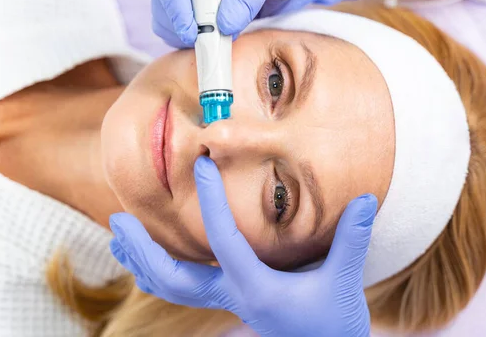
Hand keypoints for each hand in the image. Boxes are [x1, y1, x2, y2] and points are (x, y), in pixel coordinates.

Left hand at [109, 156, 376, 336]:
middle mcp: (232, 297)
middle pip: (171, 279)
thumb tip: (367, 198)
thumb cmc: (334, 322)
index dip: (212, 200)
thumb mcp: (345, 281)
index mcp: (256, 289)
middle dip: (143, 250)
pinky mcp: (228, 301)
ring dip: (140, 262)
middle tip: (118, 219)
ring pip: (169, 288)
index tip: (202, 164)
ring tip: (118, 235)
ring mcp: (226, 302)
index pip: (225, 240)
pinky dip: (157, 273)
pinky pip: (181, 289)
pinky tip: (147, 258)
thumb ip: (353, 239)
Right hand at [150, 0, 382, 47]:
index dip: (174, 1)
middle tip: (202, 45)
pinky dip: (199, 44)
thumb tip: (224, 24)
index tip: (192, 29)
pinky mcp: (208, 11)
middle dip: (178, 24)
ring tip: (213, 49)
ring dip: (186, 38)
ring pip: (173, 18)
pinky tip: (217, 50)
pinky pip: (191, 31)